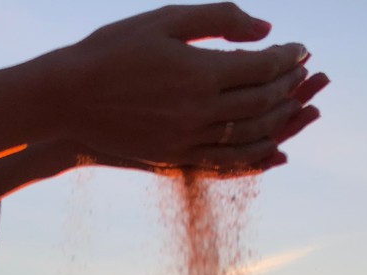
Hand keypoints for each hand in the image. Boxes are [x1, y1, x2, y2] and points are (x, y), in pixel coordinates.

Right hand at [0, 3, 321, 174]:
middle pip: (260, 104)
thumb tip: (266, 30)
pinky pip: (223, 164)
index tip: (300, 49)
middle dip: (287, 88)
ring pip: (247, 138)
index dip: (287, 58)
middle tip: (300, 75)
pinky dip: (252, 159)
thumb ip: (219, 18)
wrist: (66, 100)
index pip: (261, 68)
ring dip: (276, 123)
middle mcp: (196, 113)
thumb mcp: (166, 20)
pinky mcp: (171, 160)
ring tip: (291, 108)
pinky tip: (269, 151)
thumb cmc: (112, 51)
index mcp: (199, 74)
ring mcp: (184, 142)